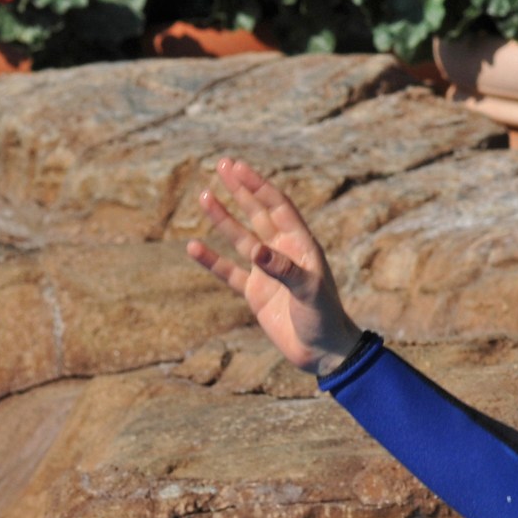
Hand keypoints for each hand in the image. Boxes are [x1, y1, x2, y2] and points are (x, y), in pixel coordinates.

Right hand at [185, 158, 365, 375]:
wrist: (323, 352)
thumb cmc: (324, 318)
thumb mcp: (309, 292)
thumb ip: (284, 270)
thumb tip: (256, 251)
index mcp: (301, 245)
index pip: (277, 207)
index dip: (258, 186)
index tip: (238, 168)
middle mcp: (282, 253)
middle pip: (258, 214)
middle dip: (240, 190)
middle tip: (221, 165)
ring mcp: (267, 272)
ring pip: (240, 238)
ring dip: (223, 218)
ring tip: (203, 196)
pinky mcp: (255, 294)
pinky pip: (229, 272)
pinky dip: (212, 261)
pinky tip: (193, 247)